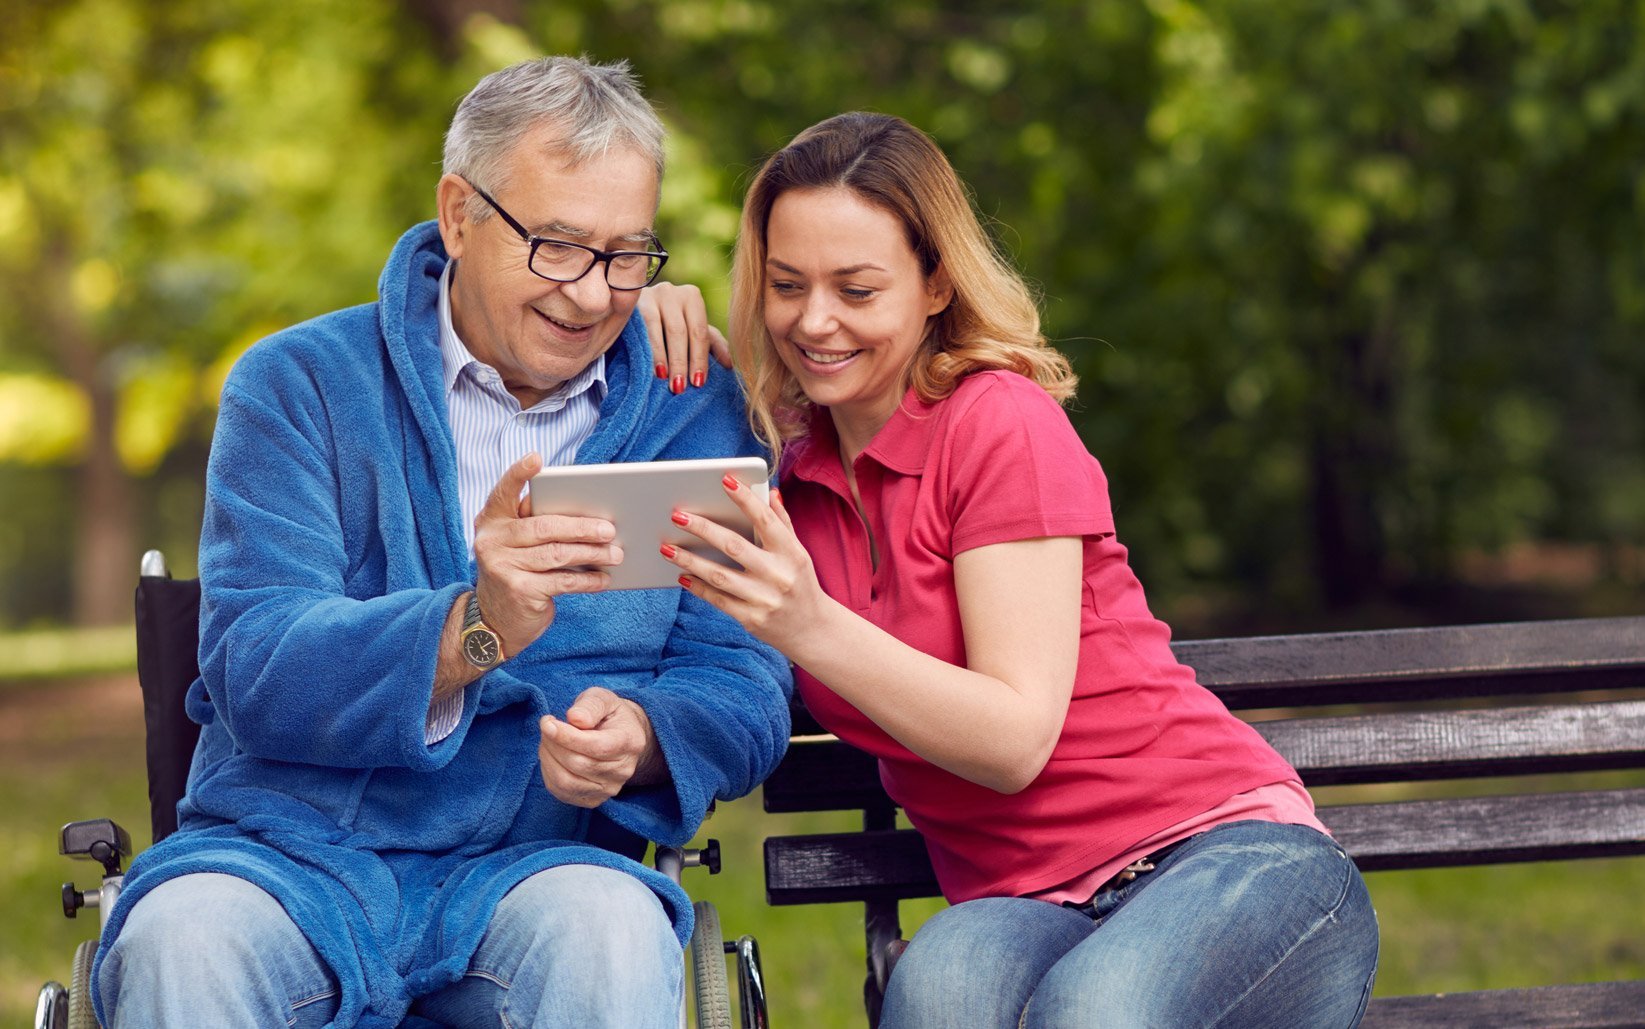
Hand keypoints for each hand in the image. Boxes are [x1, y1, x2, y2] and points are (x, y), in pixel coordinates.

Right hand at [472, 453, 622, 656]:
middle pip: (544, 527)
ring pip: (557, 554)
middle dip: (582, 527)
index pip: (504, 492)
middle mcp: (492, 541)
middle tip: (610, 529)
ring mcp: (503, 567)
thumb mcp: (517, 546)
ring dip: (592, 553)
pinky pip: (562, 581)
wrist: (495, 621)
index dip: (519, 474)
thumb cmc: (517, 573)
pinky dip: (588, 580)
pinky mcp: (519, 591)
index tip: (536, 459)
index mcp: (492, 521)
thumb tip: (590, 518)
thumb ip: (538, 527)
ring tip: (616, 553)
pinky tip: (604, 579)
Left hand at [538, 686, 664, 806]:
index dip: (567, 736)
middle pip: (578, 764)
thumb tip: (574, 718)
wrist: (622, 737)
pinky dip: (549, 773)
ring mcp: (610, 788)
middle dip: (554, 744)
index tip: (547, 722)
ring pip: (567, 782)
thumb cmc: (609, 715)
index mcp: (630, 742)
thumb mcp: (603, 699)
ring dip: (548, 759)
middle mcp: (623, 770)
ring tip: (548, 740)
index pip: (596, 747)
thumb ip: (591, 705)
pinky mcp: (594, 800)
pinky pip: (561, 792)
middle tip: (547, 726)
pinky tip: (551, 756)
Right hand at [637, 281, 731, 392]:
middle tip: (681, 387)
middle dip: (681, 361)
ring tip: (664, 381)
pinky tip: (646, 366)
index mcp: (691, 296)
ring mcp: (648, 295)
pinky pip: (638, 329)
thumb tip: (730, 365)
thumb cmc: (667, 323)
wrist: (629, 310)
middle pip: (679, 331)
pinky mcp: (628, 304)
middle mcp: (671, 291)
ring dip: (662, 358)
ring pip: (657, 330)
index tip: (698, 383)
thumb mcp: (691, 330)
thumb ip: (712, 343)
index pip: (699, 331)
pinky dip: (644, 349)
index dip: (699, 358)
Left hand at [662, 477, 830, 653]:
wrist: (813, 630)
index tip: (725, 480)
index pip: (766, 520)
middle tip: (677, 515)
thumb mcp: (799, 553)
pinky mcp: (751, 619)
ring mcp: (764, 599)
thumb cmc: (801, 584)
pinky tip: (682, 575)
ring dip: (690, 560)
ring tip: (666, 548)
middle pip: (734, 546)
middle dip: (703, 528)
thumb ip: (783, 523)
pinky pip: (718, 600)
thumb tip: (770, 492)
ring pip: (719, 576)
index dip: (745, 499)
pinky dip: (698, 587)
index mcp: (792, 553)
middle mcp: (779, 575)